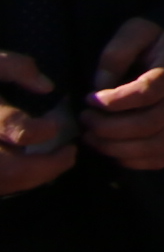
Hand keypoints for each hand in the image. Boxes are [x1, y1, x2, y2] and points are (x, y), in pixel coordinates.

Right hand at [0, 51, 65, 199]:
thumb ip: (16, 68)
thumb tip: (47, 88)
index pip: (13, 128)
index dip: (37, 132)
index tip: (54, 126)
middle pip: (8, 170)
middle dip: (45, 167)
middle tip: (70, 154)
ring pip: (2, 183)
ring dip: (32, 178)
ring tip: (58, 163)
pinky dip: (16, 183)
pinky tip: (33, 170)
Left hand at [81, 21, 163, 171]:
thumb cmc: (156, 44)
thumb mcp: (137, 31)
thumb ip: (117, 53)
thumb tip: (100, 86)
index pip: (147, 93)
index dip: (114, 101)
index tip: (89, 99)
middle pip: (148, 124)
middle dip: (108, 127)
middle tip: (85, 119)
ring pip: (152, 147)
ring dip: (115, 147)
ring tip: (91, 136)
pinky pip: (156, 159)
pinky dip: (130, 160)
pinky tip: (112, 147)